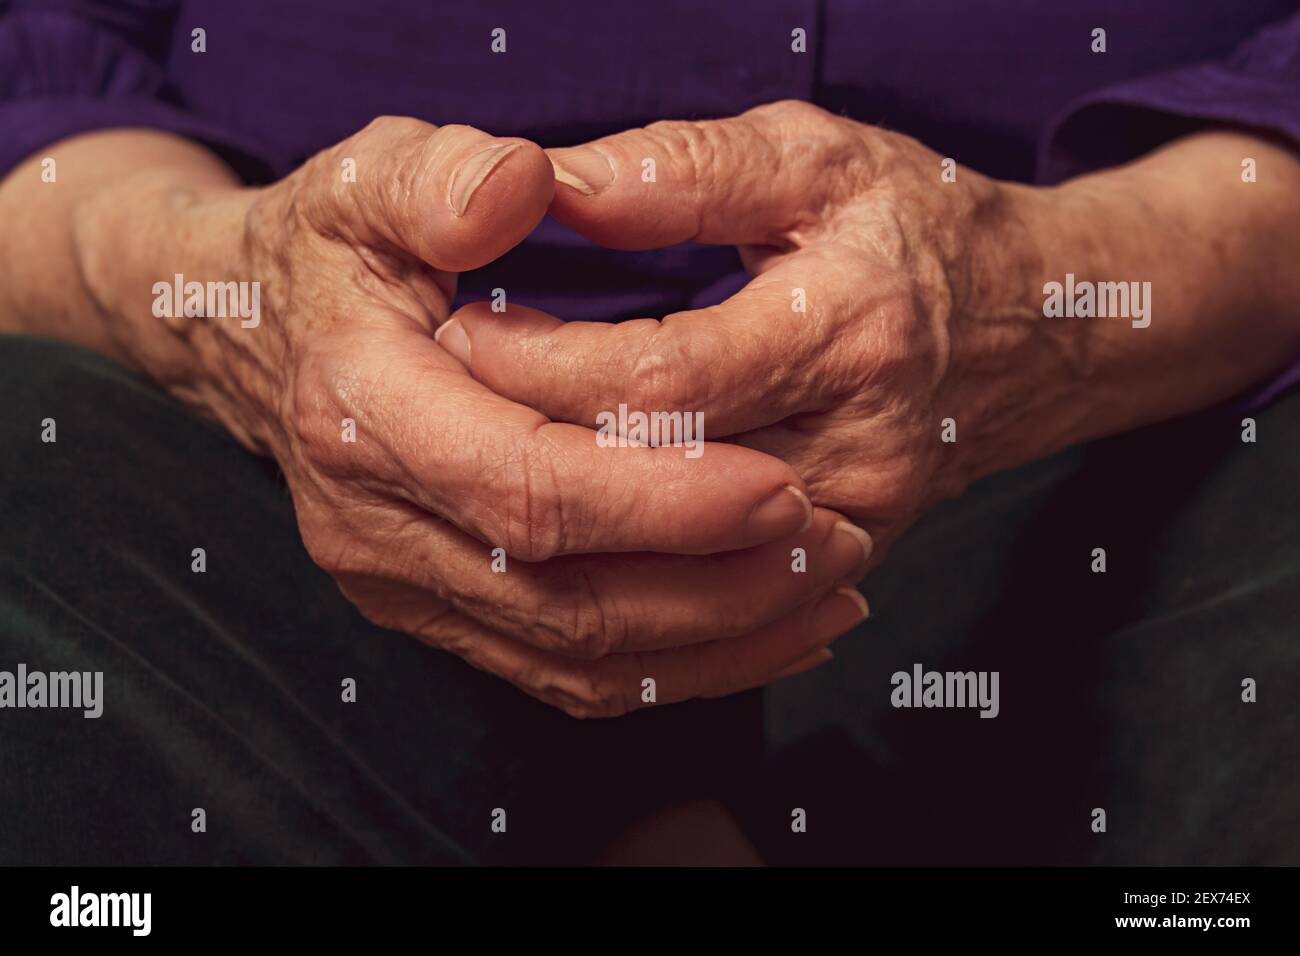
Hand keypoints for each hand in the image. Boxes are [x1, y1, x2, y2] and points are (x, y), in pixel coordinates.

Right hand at [72, 116, 872, 715]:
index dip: (660, 500)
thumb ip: (441, 177)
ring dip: (716, 640)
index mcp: (361, 414)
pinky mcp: (436, 611)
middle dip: (717, 584)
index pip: (527, 488)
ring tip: (827, 592)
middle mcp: (374, 526)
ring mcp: (401, 584)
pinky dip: (672, 667)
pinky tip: (763, 630)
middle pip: (567, 598)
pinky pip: (564, 672)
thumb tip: (522, 187)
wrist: (251, 334)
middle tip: (835, 542)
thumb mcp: (370, 178)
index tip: (781, 486)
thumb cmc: (333, 252)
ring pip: (577, 657)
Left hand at [433, 100, 1041, 565]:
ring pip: (675, 576)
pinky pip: (715, 615)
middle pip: (656, 487)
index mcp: (851, 328)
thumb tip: (551, 188)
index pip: (658, 380)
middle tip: (445, 408)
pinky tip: (557, 546)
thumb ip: (681, 169)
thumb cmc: (909, 229)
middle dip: (529, 450)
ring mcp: (857, 524)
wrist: (1030, 329)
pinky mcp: (843, 564)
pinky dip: (622, 592)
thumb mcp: (811, 158)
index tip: (459, 329)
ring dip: (560, 533)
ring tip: (481, 473)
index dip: (540, 363)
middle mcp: (861, 448)